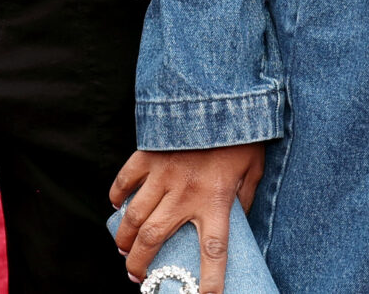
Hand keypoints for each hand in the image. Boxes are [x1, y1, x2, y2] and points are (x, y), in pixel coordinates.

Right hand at [111, 143, 265, 293]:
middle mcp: (185, 192)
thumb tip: (236, 220)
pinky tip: (116, 206)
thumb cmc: (242, 134)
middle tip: (137, 277)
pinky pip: (126, 180)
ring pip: (134, 216)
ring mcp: (163, 174)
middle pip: (155, 239)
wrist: (220, 93)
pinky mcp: (149, 155)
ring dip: (124, 238)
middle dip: (139, 264)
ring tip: (123, 250)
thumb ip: (243, 198)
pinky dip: (117, 195)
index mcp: (216, 199)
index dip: (209, 281)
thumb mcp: (253, 170)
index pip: (213, 251)